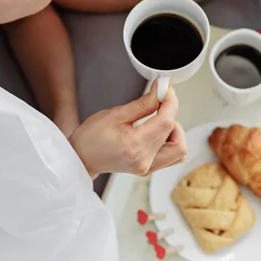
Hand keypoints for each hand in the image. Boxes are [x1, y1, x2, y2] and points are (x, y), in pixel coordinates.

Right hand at [68, 81, 187, 177]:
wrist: (81, 157)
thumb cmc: (91, 137)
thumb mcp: (116, 114)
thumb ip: (143, 103)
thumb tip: (161, 91)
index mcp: (135, 146)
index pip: (166, 123)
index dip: (171, 103)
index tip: (167, 91)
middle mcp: (144, 161)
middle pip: (177, 138)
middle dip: (172, 116)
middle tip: (160, 105)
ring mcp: (148, 168)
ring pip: (179, 150)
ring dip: (174, 132)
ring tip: (157, 121)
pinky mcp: (149, 169)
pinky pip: (172, 156)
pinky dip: (170, 142)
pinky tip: (156, 132)